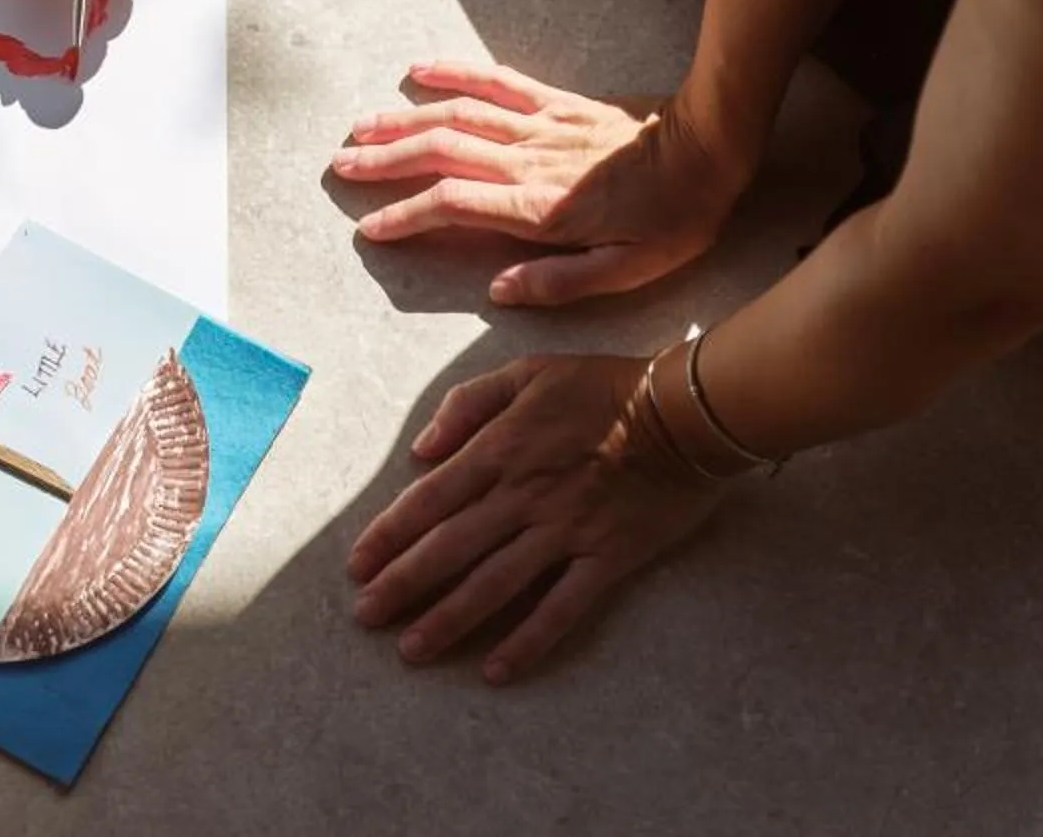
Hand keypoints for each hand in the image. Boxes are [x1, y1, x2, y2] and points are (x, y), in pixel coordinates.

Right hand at [332, 63, 749, 305]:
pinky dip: (454, 73)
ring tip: (360, 126)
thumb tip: (498, 289)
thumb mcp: (631, 272)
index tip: (370, 228)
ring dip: (404, 120)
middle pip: (439, 154)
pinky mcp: (556, 102)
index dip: (405, 216)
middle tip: (341, 167)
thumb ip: (560, 282)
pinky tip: (420, 70)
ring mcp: (539, 125)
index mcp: (539, 208)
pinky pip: (496, 82)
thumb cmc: (676, 218)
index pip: (452, 207)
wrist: (712, 148)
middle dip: (384, 162)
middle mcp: (527, 160)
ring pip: (456, 116)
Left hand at [350, 354, 725, 681]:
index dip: (389, 536)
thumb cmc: (604, 386)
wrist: (686, 410)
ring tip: (412, 650)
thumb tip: (422, 450)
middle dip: (402, 586)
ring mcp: (565, 530)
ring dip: (449, 619)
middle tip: (366, 618)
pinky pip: (562, 608)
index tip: (356, 567)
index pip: (429, 500)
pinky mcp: (608, 558)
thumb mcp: (527, 372)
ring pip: (494, 584)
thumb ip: (468, 404)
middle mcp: (522, 495)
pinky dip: (528, 641)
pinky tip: (496, 670)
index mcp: (499, 449)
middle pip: (450, 548)